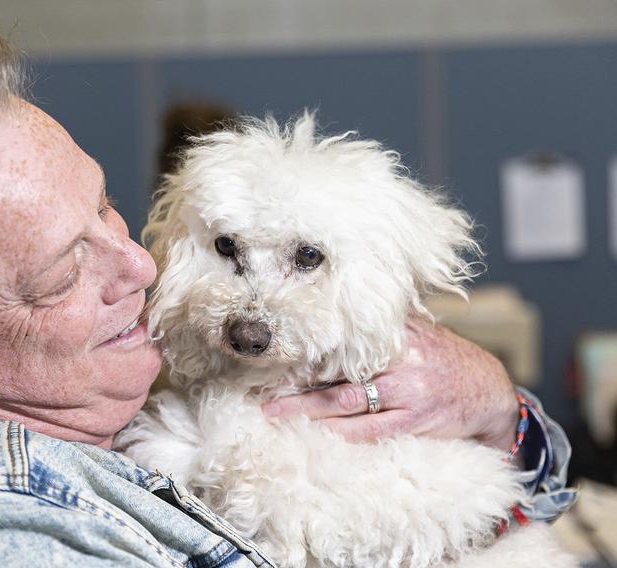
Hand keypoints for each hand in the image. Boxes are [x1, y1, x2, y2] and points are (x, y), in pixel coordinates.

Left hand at [261, 319, 519, 451]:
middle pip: (334, 369)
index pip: (340, 340)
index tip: (271, 356)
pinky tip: (316, 434)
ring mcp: (406, 391)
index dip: (303, 350)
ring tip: (274, 413)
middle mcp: (397, 358)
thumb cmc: (445, 360)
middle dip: (294, 381)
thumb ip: (381, 327)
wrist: (490, 392)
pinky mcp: (414, 420)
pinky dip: (341, 432)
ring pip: (345, 402)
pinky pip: (371, 429)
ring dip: (306, 408)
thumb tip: (336, 309)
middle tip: (259, 389)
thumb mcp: (417, 333)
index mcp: (393, 333)